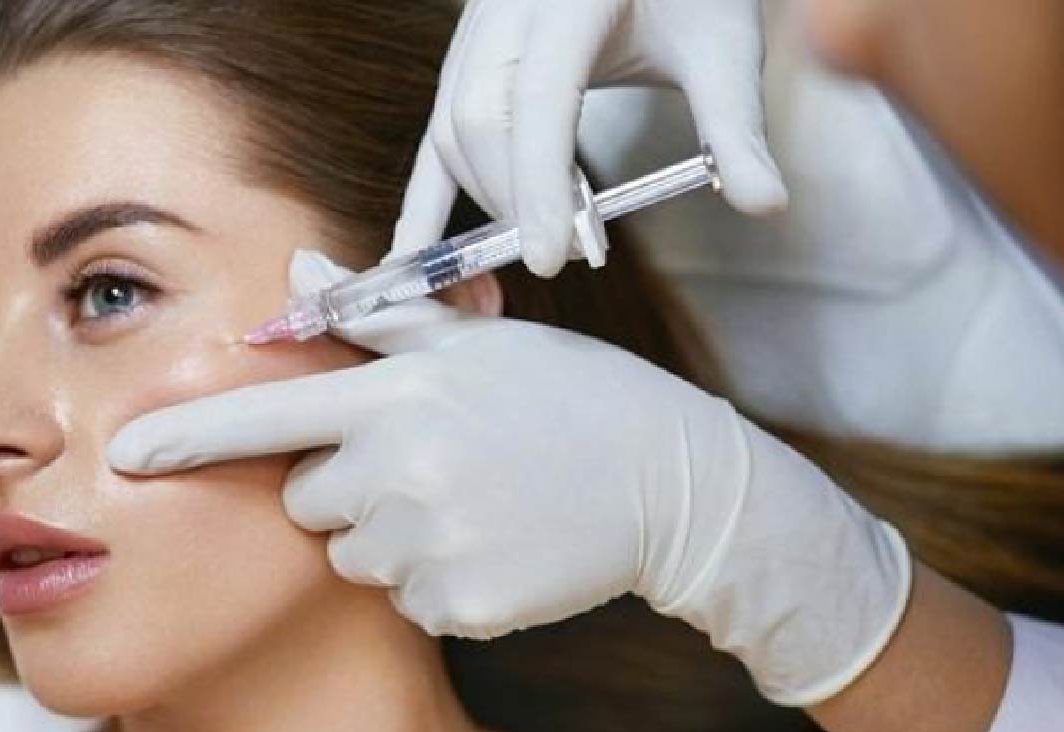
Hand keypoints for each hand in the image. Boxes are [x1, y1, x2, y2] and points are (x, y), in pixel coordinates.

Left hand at [109, 251, 906, 705]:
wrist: (670, 479)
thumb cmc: (569, 394)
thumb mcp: (480, 339)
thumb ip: (379, 314)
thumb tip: (304, 267)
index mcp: (398, 395)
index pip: (267, 418)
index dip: (188, 439)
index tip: (122, 460)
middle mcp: (402, 468)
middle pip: (310, 499)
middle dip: (347, 485)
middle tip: (428, 462)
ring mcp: (431, 541)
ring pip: (357, 555)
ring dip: (396, 534)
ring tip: (473, 499)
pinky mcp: (460, 603)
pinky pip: (409, 598)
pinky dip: (440, 579)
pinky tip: (495, 543)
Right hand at [395, 0, 786, 276]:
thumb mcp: (725, 47)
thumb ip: (737, 127)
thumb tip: (767, 205)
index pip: (538, 96)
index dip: (537, 181)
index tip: (550, 256)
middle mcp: (506, 7)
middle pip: (479, 116)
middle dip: (514, 197)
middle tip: (567, 250)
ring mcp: (476, 31)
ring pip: (450, 126)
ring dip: (487, 197)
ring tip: (541, 239)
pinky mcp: (466, 60)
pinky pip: (435, 132)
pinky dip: (425, 197)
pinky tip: (414, 254)